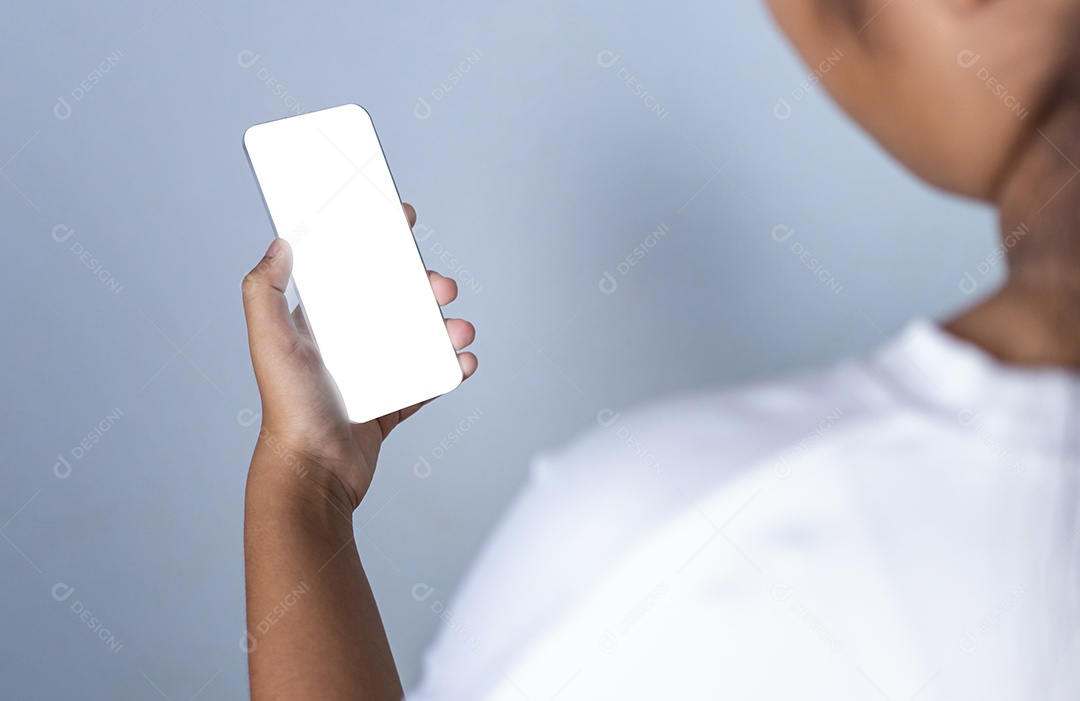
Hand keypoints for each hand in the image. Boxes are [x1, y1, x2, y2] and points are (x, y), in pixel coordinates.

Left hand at [241, 203, 476, 509]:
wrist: (315, 472)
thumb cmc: (289, 410)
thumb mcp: (270, 342)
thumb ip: (264, 291)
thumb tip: (279, 244)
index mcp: (320, 324)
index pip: (351, 272)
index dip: (376, 244)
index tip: (401, 221)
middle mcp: (346, 345)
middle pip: (394, 301)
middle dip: (424, 287)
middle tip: (441, 286)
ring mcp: (372, 374)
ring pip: (418, 338)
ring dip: (445, 328)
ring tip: (461, 330)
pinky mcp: (392, 404)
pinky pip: (429, 380)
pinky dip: (450, 369)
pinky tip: (464, 362)